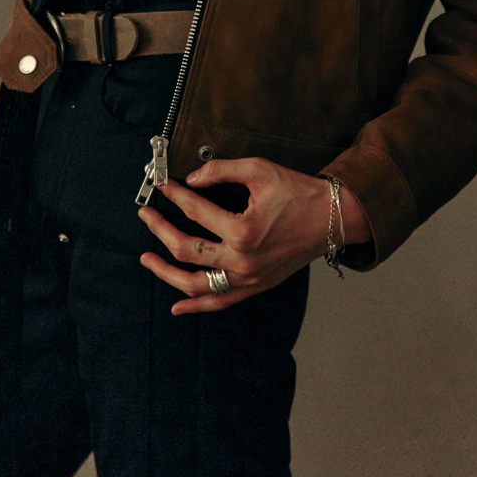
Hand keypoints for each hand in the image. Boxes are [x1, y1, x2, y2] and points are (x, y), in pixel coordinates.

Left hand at [138, 157, 370, 314]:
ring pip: (195, 284)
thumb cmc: (299, 193)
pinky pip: (219, 302)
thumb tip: (192, 177)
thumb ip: (221, 170)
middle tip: (146, 215)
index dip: (175, 195)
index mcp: (242, 230)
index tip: (163, 185)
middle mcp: (242, 260)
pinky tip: (177, 305)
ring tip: (147, 259)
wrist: (330, 218)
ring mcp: (247, 278)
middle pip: (185, 249)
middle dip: (160, 230)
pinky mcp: (255, 287)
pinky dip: (195, 306)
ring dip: (166, 272)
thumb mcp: (259, 170)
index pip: (195, 210)